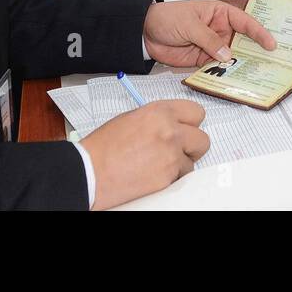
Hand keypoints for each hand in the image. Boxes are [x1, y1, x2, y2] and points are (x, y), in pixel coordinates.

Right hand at [81, 99, 208, 209]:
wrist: (89, 171)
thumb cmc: (103, 147)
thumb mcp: (131, 119)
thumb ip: (157, 119)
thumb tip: (172, 124)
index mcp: (159, 112)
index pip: (196, 112)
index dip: (192, 123)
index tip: (187, 130)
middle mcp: (169, 130)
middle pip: (202, 138)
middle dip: (192, 147)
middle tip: (178, 151)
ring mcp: (171, 154)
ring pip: (193, 161)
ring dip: (181, 165)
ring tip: (160, 166)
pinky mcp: (168, 176)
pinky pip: (180, 178)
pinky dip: (171, 179)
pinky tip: (153, 176)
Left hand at [143, 0, 276, 66]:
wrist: (144, 32)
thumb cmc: (168, 18)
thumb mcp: (189, 25)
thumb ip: (208, 40)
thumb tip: (227, 55)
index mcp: (219, 14)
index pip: (244, 22)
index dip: (259, 32)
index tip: (271, 44)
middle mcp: (220, 30)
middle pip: (242, 42)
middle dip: (254, 52)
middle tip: (269, 64)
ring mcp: (212, 46)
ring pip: (231, 57)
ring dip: (240, 66)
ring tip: (255, 76)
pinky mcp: (202, 60)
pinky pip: (217, 68)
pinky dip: (224, 75)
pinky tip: (233, 82)